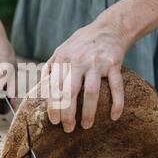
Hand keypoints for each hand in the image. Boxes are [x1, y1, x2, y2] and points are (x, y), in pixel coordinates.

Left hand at [42, 18, 131, 132]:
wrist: (109, 27)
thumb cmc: (82, 43)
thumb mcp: (61, 50)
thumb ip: (50, 67)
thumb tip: (41, 87)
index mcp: (63, 59)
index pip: (55, 87)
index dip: (54, 106)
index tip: (54, 121)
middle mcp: (79, 60)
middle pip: (70, 92)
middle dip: (68, 113)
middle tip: (68, 129)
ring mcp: (97, 62)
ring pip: (91, 91)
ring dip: (89, 112)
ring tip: (87, 126)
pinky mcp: (114, 64)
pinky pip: (116, 86)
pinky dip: (117, 102)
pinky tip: (114, 116)